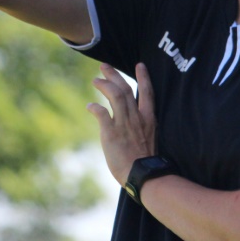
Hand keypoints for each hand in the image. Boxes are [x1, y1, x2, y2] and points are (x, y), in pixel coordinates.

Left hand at [87, 62, 156, 185]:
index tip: (139, 65)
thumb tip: (133, 125)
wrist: (143, 175)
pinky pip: (101, 113)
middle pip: (125, 88)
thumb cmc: (146, 163)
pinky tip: (89, 106)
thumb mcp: (150, 140)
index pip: (147, 92)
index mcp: (148, 119)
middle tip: (105, 66)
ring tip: (95, 80)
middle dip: (115, 75)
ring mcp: (124, 124)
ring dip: (104, 84)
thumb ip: (142, 128)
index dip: (143, 77)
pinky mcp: (111, 132)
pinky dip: (94, 107)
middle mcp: (136, 117)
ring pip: (114, 95)